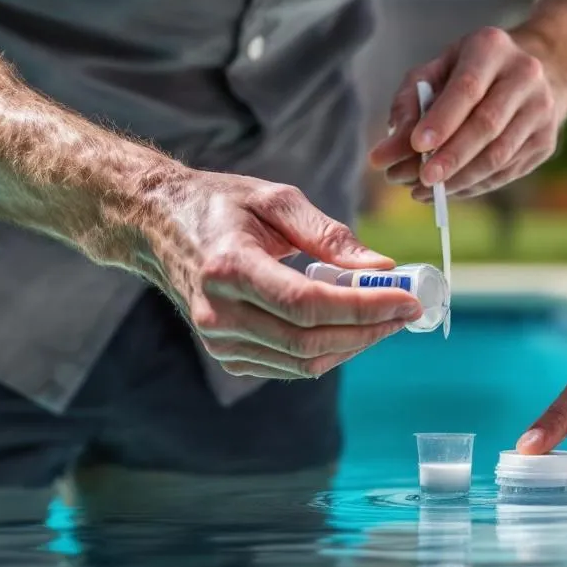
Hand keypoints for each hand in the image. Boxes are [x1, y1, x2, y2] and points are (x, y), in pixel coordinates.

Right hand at [131, 166, 422, 379]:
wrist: (158, 227)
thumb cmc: (221, 204)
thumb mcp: (276, 200)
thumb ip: (329, 235)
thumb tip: (383, 267)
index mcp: (229, 267)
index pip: (308, 303)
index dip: (364, 306)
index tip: (407, 298)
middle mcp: (219, 312)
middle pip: (309, 341)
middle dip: (369, 329)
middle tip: (407, 309)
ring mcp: (219, 340)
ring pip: (303, 361)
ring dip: (354, 343)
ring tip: (386, 316)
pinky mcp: (226, 354)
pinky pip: (289, 365)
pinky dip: (328, 351)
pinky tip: (349, 326)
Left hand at [368, 27, 566, 199]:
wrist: (537, 72)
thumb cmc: (469, 72)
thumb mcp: (435, 72)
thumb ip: (408, 105)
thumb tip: (386, 152)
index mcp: (492, 47)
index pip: (467, 88)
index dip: (442, 120)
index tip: (416, 145)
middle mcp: (525, 75)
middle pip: (486, 125)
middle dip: (450, 157)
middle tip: (419, 181)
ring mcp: (542, 110)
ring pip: (499, 154)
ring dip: (459, 178)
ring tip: (424, 192)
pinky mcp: (546, 141)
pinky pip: (507, 171)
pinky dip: (474, 185)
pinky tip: (448, 190)